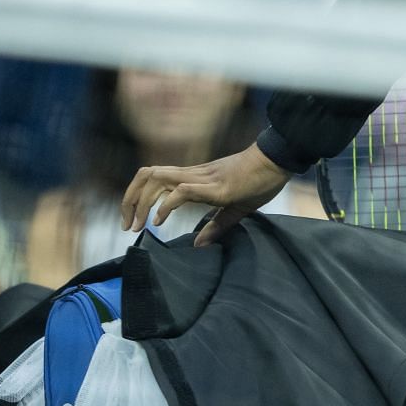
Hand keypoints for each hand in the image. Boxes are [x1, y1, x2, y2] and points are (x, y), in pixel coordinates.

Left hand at [122, 144, 290, 246]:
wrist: (277, 161)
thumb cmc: (261, 180)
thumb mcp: (236, 207)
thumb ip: (217, 225)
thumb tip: (199, 244)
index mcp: (195, 178)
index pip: (154, 177)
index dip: (137, 196)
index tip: (136, 222)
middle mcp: (192, 175)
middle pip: (146, 175)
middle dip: (130, 200)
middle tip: (129, 226)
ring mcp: (201, 179)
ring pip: (155, 179)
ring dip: (141, 202)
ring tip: (139, 226)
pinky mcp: (213, 187)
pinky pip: (181, 191)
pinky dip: (165, 206)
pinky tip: (161, 222)